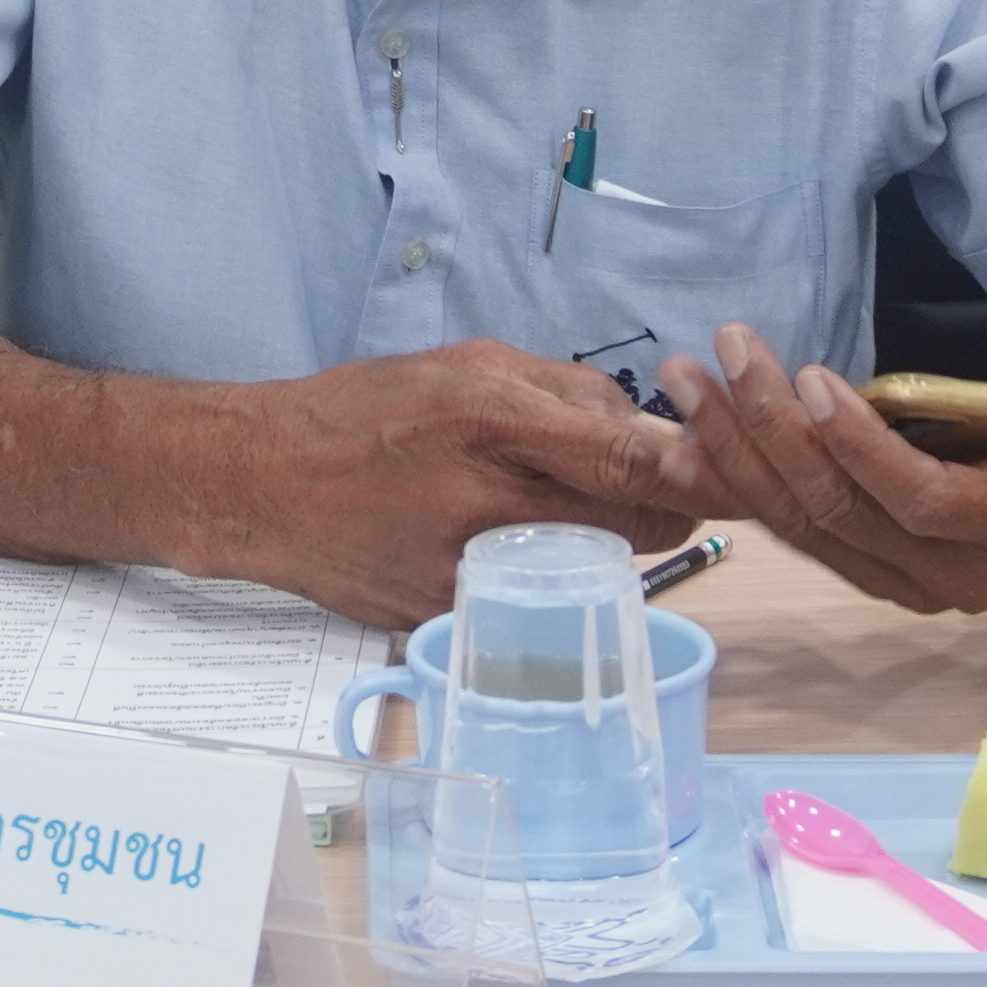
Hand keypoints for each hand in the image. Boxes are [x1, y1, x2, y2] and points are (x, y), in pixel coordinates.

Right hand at [200, 339, 698, 627]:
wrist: (260, 485)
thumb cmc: (365, 412)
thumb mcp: (467, 366)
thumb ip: (564, 393)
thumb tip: (650, 427)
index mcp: (487, 421)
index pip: (625, 462)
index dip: (694, 473)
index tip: (726, 472)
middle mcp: (480, 504)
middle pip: (628, 531)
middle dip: (658, 511)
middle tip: (647, 489)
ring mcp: (466, 575)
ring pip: (589, 572)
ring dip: (604, 544)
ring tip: (562, 510)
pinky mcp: (450, 619)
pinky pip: (536, 602)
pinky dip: (545, 576)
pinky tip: (505, 546)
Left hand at [660, 327, 986, 614]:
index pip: (920, 502)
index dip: (861, 448)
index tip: (813, 378)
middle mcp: (942, 575)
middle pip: (841, 511)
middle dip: (771, 431)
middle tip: (724, 354)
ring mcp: (893, 575)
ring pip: (802, 522)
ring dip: (734, 452)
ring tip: (686, 381)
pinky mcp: (858, 558)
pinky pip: (787, 526)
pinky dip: (732, 483)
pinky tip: (681, 439)